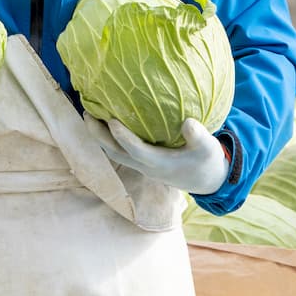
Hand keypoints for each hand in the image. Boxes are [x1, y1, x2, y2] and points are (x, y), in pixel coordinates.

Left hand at [87, 117, 228, 194]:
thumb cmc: (207, 162)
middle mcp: (146, 166)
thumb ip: (198, 136)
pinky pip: (120, 150)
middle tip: (87, 114)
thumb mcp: (208, 148)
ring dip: (99, 137)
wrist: (207, 181)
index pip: (136, 151)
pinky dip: (109, 138)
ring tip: (89, 116)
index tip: (111, 120)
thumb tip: (188, 122)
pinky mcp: (143, 162)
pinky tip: (105, 122)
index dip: (123, 137)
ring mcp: (142, 166)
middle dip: (99, 136)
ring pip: (114, 153)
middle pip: (115, 153)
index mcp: (160, 164)